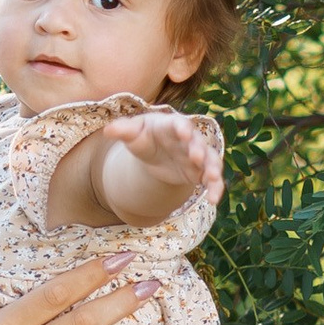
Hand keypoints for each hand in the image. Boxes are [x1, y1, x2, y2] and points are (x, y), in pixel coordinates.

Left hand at [97, 106, 222, 220]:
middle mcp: (189, 139)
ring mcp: (197, 155)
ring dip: (213, 168)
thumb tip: (108, 130)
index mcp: (171, 125)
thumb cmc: (145, 137)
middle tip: (196, 157)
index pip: (178, 123)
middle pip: (197, 142)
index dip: (181, 128)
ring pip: (210, 160)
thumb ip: (123, 130)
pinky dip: (215, 188)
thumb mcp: (133, 134)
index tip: (182, 133)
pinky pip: (212, 179)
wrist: (156, 153)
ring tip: (213, 178)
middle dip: (198, 148)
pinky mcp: (200, 172)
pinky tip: (213, 200)